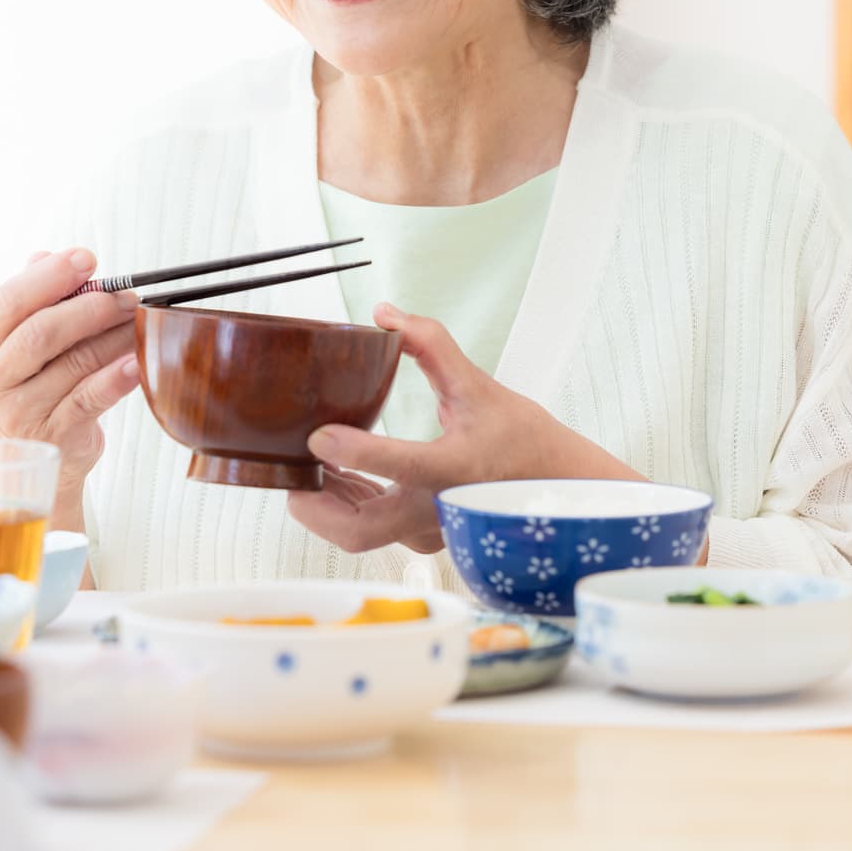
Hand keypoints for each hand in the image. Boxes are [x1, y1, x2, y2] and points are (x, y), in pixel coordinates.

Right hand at [0, 248, 139, 501]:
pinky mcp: (53, 435)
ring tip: (139, 320)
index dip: (50, 276)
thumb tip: (46, 256)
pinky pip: (92, 397)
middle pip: (41, 332)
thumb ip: (33, 298)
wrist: (41, 451)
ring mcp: (18, 412)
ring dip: (114, 335)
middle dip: (90, 306)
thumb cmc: (35, 382)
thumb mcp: (23, 339)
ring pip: (74, 362)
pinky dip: (118, 376)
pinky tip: (137, 360)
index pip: (8, 301)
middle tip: (125, 295)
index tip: (87, 258)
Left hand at [287, 303, 640, 555]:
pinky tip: (339, 477)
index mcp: (452, 468)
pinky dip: (350, 508)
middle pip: (359, 530)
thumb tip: (385, 312)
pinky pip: (376, 531)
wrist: (558, 487)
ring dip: (328, 505)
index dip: (353, 451)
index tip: (319, 436)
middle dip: (315, 507)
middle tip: (293, 476)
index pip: (398, 463)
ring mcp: (431, 531)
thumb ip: (431, 344)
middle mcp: (438, 509)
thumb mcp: (479, 386)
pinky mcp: (427, 538)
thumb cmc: (523, 438)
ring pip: (361, 535)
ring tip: (311, 467)